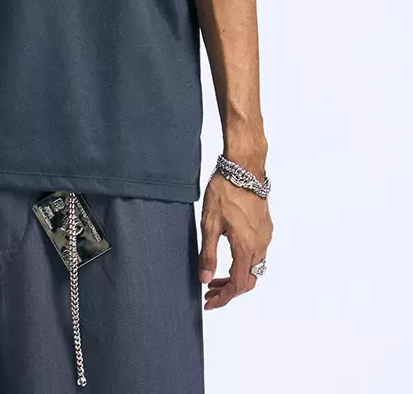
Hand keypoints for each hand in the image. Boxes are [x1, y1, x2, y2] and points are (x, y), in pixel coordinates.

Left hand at [197, 171, 271, 308]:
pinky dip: (242, 262)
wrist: (244, 167)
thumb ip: (208, 254)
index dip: (224, 298)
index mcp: (246, 247)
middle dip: (228, 290)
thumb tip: (204, 279)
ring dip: (235, 275)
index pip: (238, 285)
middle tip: (209, 291)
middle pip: (248, 280)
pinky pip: (257, 253)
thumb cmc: (225, 191)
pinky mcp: (264, 226)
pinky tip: (227, 253)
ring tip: (215, 275)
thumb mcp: (209, 223)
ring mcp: (264, 235)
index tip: (209, 302)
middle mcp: (260, 245)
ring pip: (253, 267)